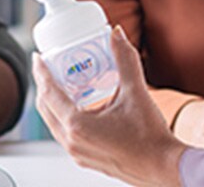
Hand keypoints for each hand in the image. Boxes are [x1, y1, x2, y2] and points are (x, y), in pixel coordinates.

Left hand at [34, 27, 185, 186]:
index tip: (38, 57)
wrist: (164, 167)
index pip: (49, 93)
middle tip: (50, 67)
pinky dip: (66, 116)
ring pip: (54, 122)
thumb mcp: (136, 93)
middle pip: (46, 108)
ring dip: (54, 102)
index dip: (41, 72)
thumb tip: (116, 35)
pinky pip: (65, 133)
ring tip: (64, 83)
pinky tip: (80, 106)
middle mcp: (72, 142)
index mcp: (78, 126)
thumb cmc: (151, 138)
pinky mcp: (85, 158)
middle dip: (45, 85)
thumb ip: (125, 60)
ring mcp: (77, 153)